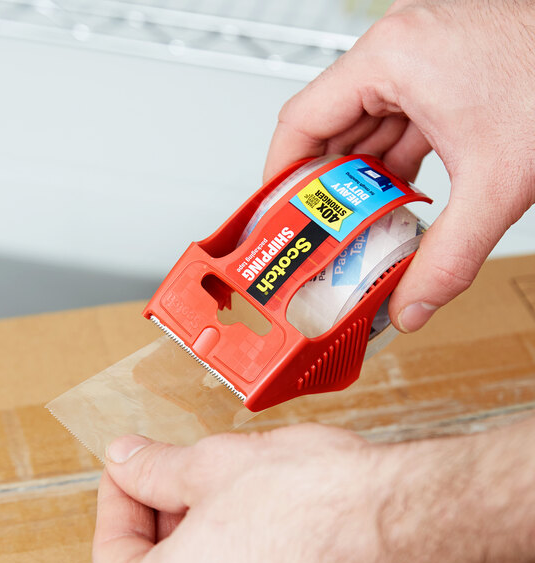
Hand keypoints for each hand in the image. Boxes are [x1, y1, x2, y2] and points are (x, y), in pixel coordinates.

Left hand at [92, 420, 534, 562]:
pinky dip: (239, 543)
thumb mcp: (212, 465)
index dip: (118, 497)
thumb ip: (155, 467)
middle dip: (164, 508)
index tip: (130, 464)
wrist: (399, 526)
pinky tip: (262, 509)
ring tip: (228, 481)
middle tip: (179, 466)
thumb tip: (124, 458)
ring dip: (204, 525)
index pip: (114, 553)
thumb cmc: (311, 502)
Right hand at [264, 0, 534, 332]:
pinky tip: (394, 194)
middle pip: (327, 126)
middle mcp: (398, 48)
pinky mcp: (438, 68)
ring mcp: (418, 54)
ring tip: (354, 221)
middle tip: (315, 230)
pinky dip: (390, 160)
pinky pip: (393, 119)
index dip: (280, 173)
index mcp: (392, 57)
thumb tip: (413, 304)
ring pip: (361, 124)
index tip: (275, 210)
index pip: (301, 120)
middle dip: (322, 184)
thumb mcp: (497, 181)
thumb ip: (449, 256)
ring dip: (357, 176)